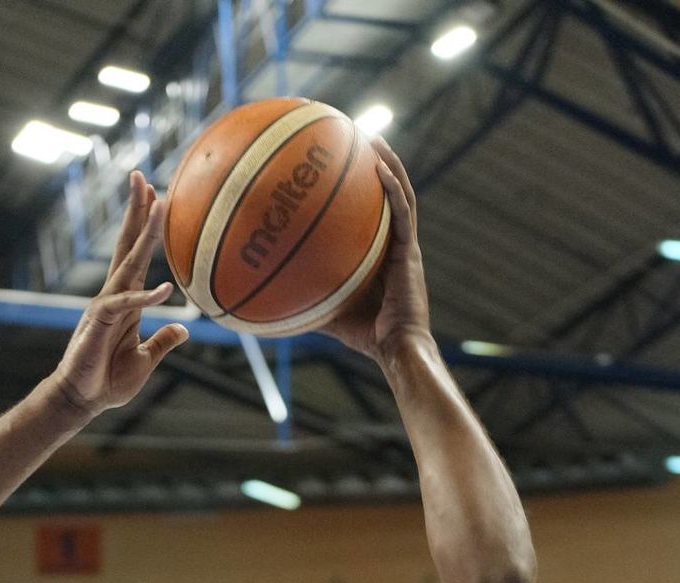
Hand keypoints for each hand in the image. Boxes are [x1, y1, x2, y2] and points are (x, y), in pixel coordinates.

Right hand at [49, 171, 188, 418]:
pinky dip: (144, 297)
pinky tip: (163, 289)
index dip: (143, 226)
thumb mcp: (145, 359)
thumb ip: (163, 341)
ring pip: (127, 262)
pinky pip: (125, 304)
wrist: (83, 400)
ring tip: (157, 204)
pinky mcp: (99, 323)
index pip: (134, 254)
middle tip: (142, 177)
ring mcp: (105, 305)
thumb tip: (184, 328)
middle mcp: (114, 295)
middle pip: (126, 245)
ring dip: (144, 234)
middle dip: (136, 211)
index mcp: (125, 300)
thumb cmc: (108, 381)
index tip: (154, 196)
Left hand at [323, 136, 430, 363]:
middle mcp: (395, 242)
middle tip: (354, 136)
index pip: (372, 211)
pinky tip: (378, 167)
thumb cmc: (367, 336)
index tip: (341, 163)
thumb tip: (269, 298)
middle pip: (388, 192)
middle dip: (375, 162)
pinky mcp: (410, 251)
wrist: (397, 349)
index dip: (361, 186)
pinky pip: (402, 212)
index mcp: (381, 252)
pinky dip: (391, 188)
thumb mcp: (328, 311)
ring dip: (388, 162)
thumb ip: (307, 298)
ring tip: (371, 137)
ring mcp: (404, 244)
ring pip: (400, 192)